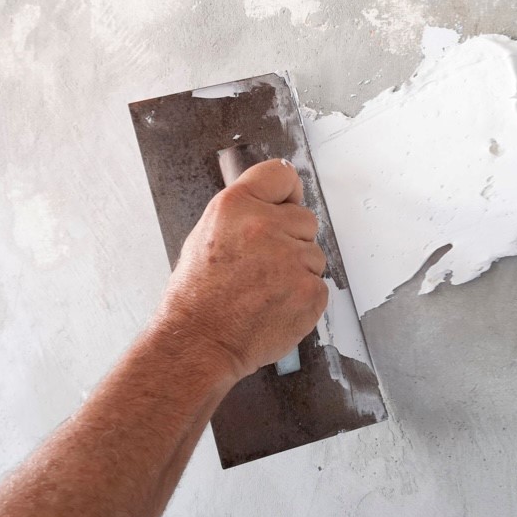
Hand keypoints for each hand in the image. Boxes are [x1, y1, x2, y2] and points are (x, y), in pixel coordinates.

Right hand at [151, 159, 327, 380]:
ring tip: (264, 289)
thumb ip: (244, 213)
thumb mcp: (207, 234)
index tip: (285, 205)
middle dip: (292, 239)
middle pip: (306, 218)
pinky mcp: (310, 291)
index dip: (286, 194)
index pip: (282, 175)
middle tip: (263, 265)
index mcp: (236, 206)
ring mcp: (291, 259)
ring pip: (314, 254)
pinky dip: (303, 297)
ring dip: (297, 271)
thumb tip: (277, 204)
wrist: (200, 342)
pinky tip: (275, 305)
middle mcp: (265, 226)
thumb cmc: (197, 296)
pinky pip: (319, 285)